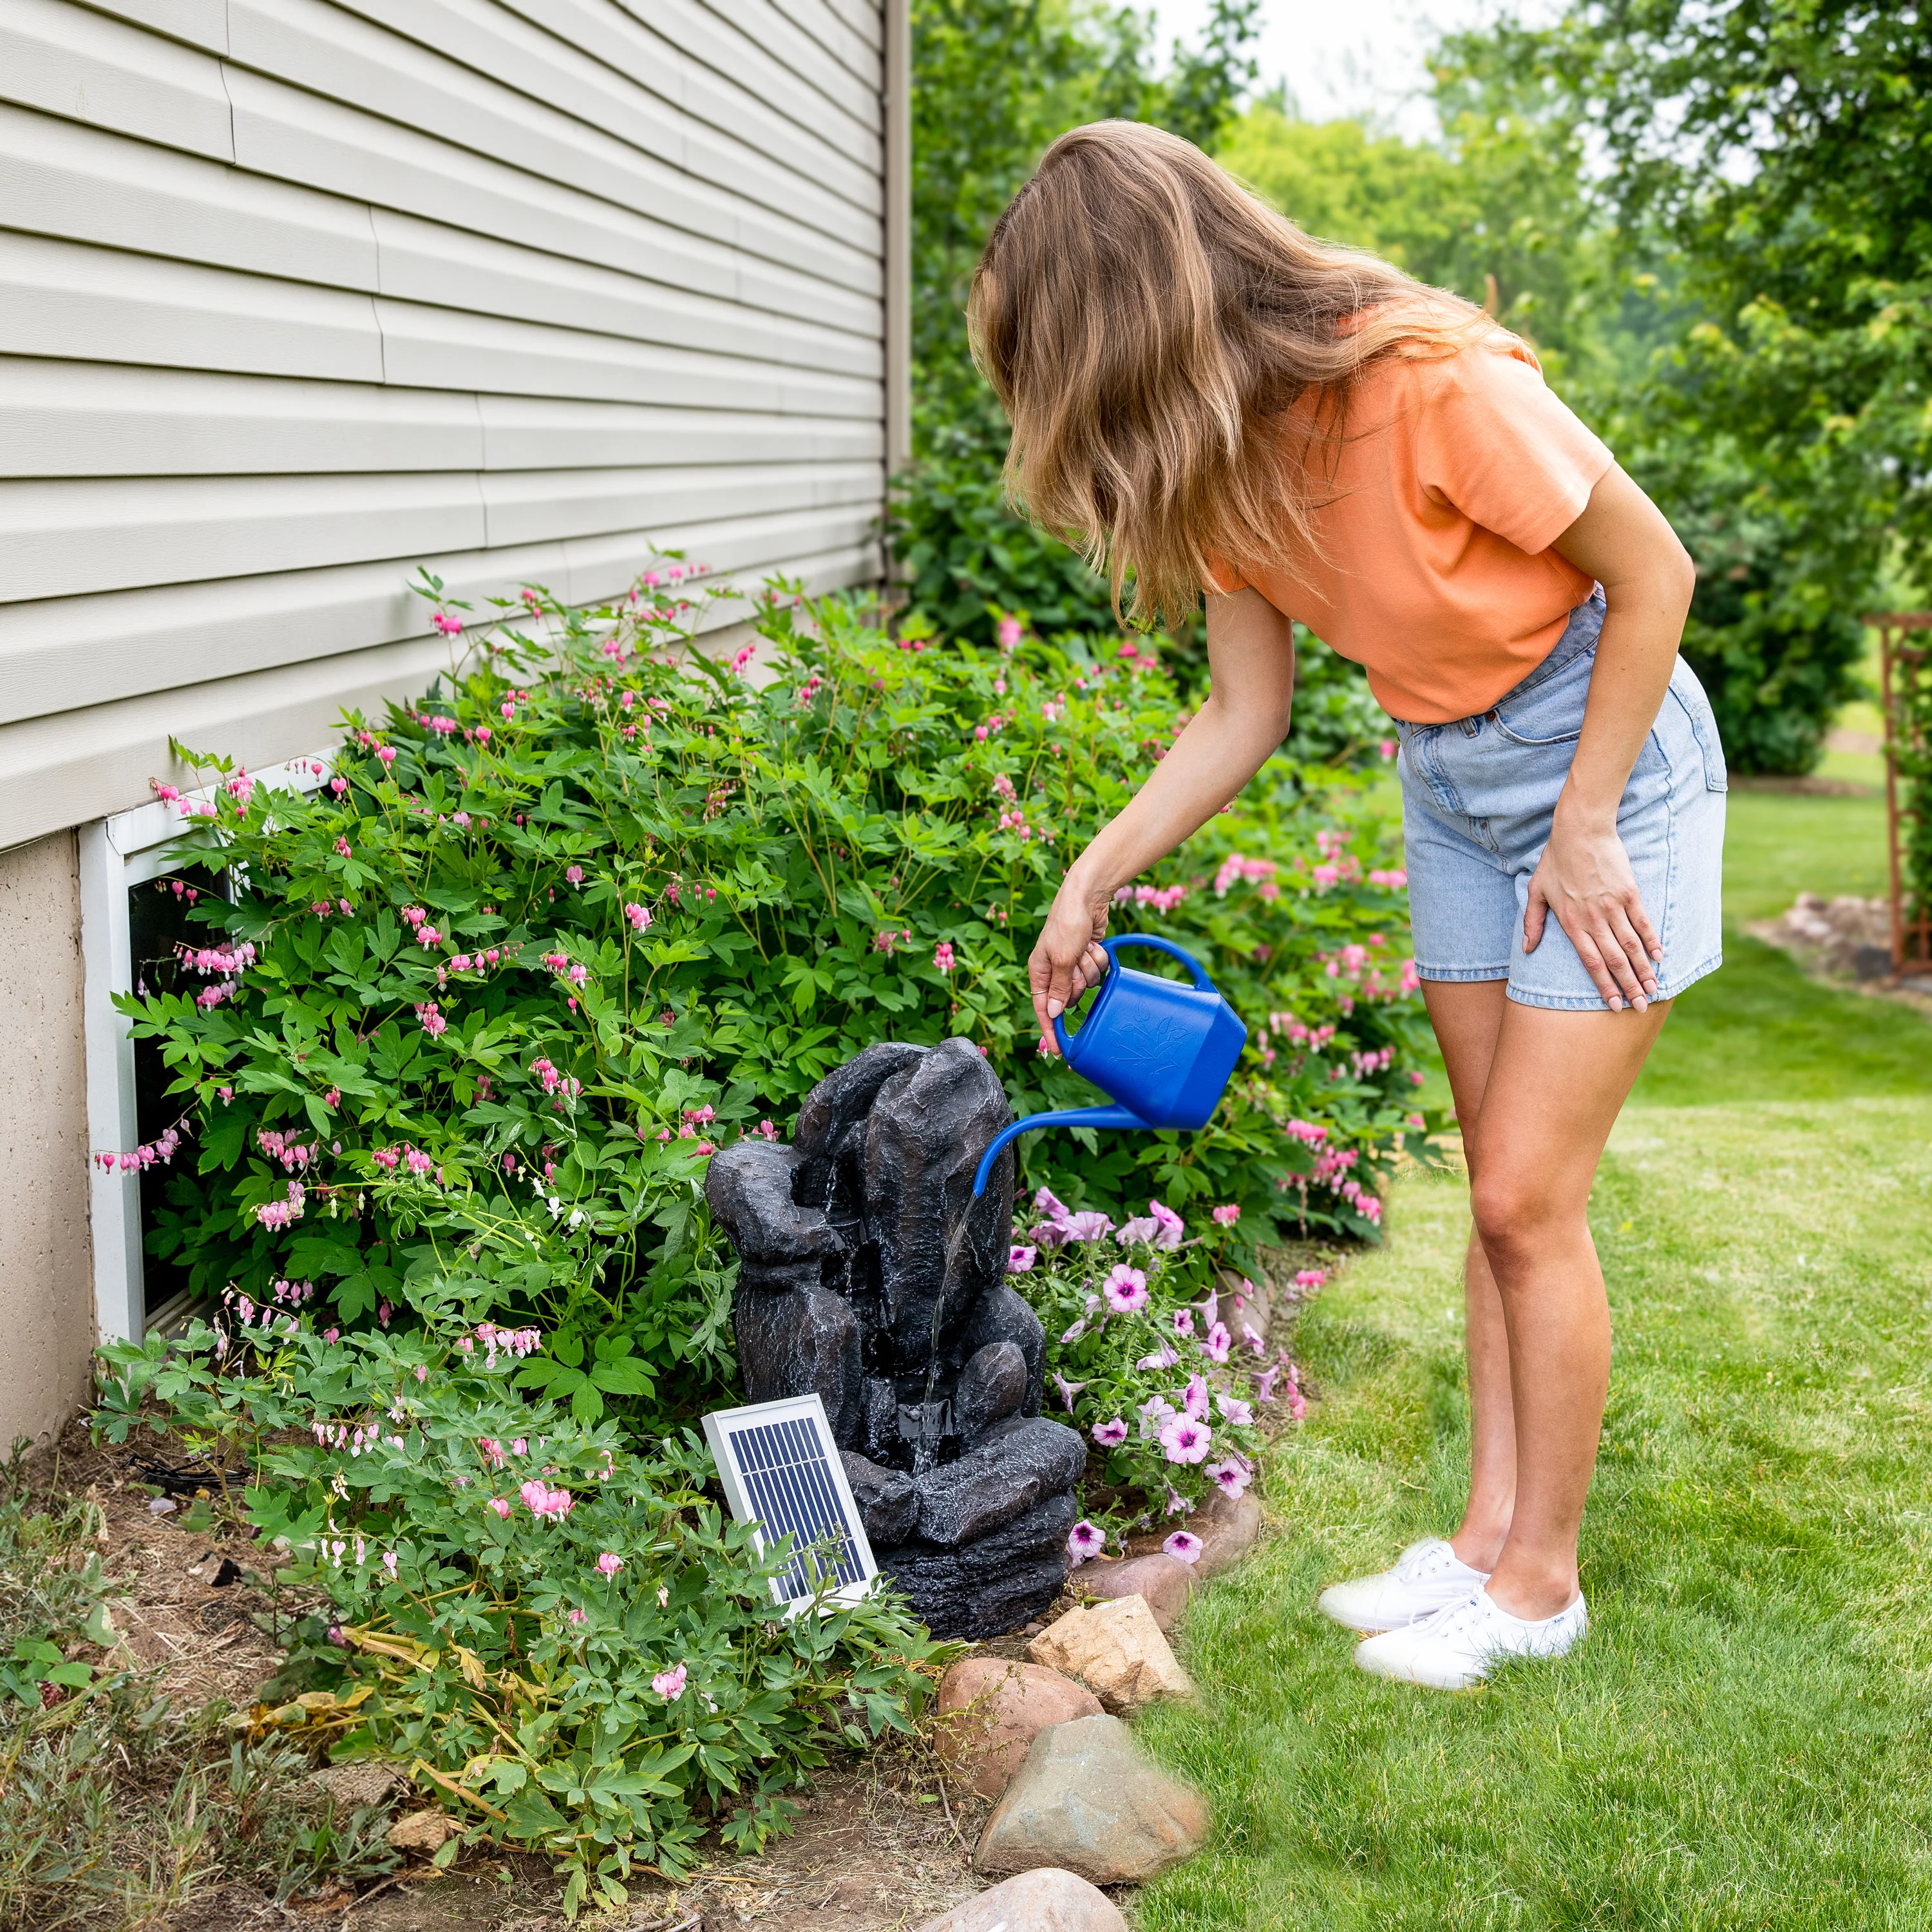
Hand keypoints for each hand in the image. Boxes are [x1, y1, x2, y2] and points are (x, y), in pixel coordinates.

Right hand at [1029, 873, 1111, 1051]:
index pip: (1042, 1008)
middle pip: (1070, 997)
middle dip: (1078, 984)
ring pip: (1088, 984)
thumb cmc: (1067, 923)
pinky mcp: (1088, 957)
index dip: (1050, 1030)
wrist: (1087, 897)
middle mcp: (1055, 971)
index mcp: (1039, 971)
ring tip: (1085, 949)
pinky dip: (1099, 958)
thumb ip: (1058, 988)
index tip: (1059, 1051)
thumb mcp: (1061, 958)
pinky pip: (1099, 971)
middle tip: (1076, 964)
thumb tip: (1052, 1012)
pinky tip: (1093, 943)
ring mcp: (1073, 964)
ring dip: (1090, 967)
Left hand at [1524, 815, 1661, 1011]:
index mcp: (1571, 922)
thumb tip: (1527, 949)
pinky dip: (1651, 941)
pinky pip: (1643, 922)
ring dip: (1643, 970)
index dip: (1604, 985)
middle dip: (1629, 986)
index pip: (1591, 962)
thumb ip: (1532, 922)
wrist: (1580, 830)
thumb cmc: (1555, 860)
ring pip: (1631, 945)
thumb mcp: (1536, 891)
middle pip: (1615, 959)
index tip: (1615, 1005)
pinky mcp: (1629, 892)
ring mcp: (1613, 906)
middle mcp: (1594, 919)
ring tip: (1654, 989)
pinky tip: (1658, 958)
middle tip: (1641, 1006)